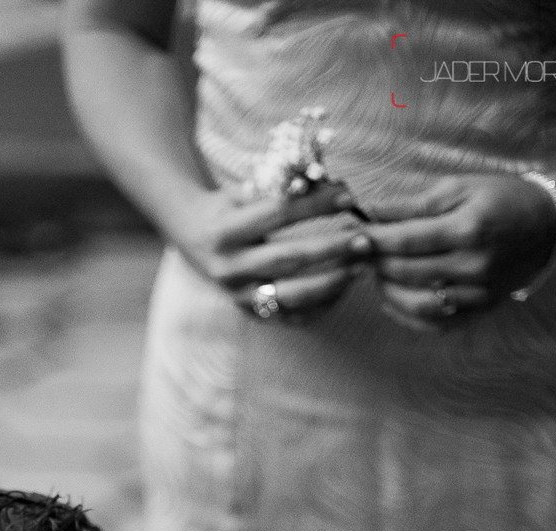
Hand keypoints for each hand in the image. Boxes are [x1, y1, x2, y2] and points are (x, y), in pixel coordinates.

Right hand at [167, 183, 369, 317]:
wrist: (191, 237)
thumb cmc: (227, 208)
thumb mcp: (244, 192)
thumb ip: (282, 191)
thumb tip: (333, 186)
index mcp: (225, 232)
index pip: (277, 214)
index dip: (315, 205)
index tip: (348, 197)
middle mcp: (229, 268)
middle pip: (288, 258)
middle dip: (331, 248)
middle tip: (364, 240)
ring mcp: (238, 296)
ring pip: (292, 294)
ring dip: (332, 282)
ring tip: (360, 267)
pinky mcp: (248, 313)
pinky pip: (290, 317)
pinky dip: (320, 307)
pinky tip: (342, 289)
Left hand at [360, 173, 555, 328]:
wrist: (548, 226)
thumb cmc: (501, 199)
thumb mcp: (460, 188)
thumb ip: (413, 204)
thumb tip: (369, 212)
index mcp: (468, 228)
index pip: (406, 240)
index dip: (374, 240)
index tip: (353, 236)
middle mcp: (473, 265)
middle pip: (406, 272)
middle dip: (377, 263)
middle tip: (363, 254)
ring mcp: (477, 292)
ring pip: (415, 303)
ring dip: (387, 291)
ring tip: (378, 274)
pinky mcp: (479, 310)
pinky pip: (434, 323)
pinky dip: (406, 315)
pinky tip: (394, 299)